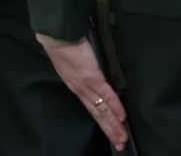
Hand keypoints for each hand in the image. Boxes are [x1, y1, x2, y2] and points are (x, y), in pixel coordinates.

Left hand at [37, 34, 129, 151]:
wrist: (58, 36)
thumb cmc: (66, 45)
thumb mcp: (74, 64)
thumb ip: (86, 73)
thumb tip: (99, 78)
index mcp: (75, 86)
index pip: (91, 108)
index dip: (101, 122)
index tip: (110, 133)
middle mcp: (80, 89)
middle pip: (96, 114)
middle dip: (109, 130)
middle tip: (119, 144)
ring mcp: (86, 85)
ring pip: (101, 109)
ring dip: (113, 124)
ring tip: (122, 137)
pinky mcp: (91, 77)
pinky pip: (105, 95)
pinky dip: (115, 106)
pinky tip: (122, 117)